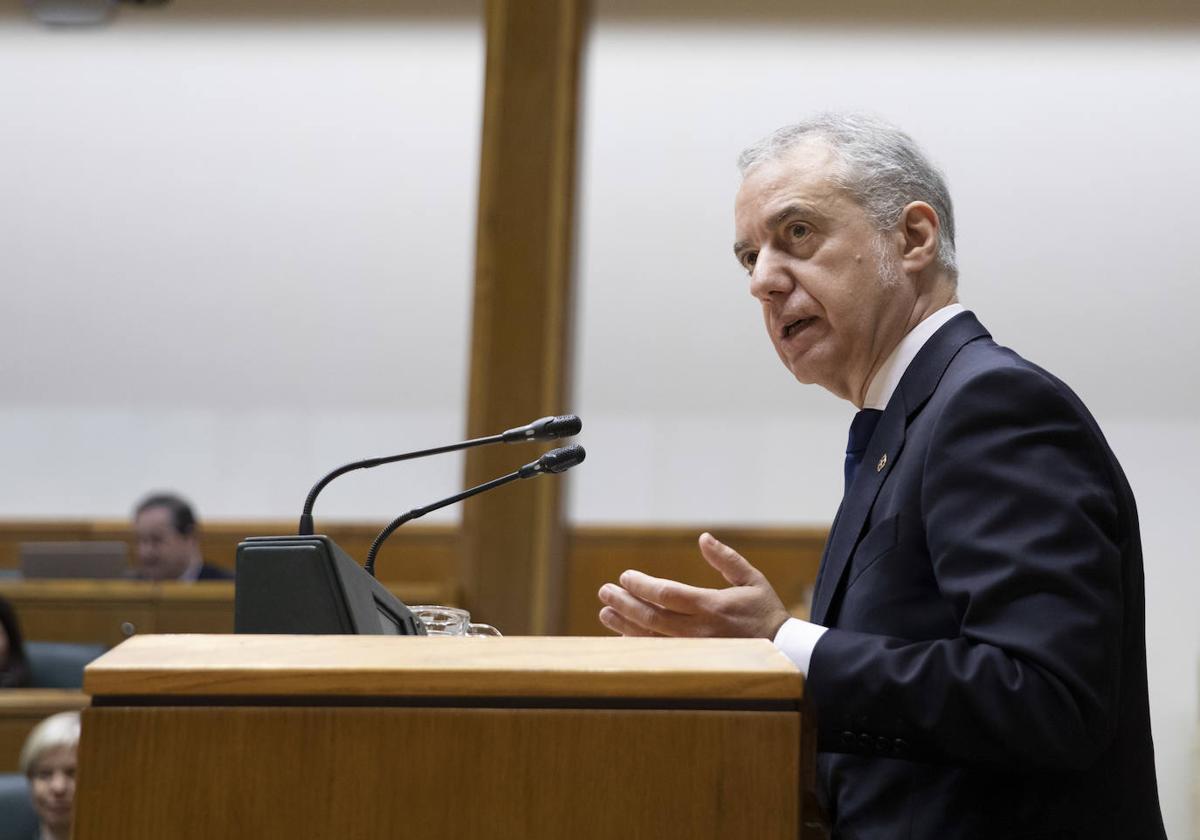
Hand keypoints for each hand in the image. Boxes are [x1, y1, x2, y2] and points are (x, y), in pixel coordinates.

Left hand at [597, 532, 790, 638]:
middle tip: (604, 592)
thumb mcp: (751, 579)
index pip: (667, 595)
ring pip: (651, 639)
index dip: (642, 586)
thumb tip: (703, 538)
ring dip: (624, 625)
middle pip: (651, 617)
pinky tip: (623, 635)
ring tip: (605, 613)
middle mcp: (699, 630)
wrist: (783, 652)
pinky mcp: (693, 662)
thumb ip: (726, 559)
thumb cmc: (765, 612)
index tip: (625, 577)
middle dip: (624, 604)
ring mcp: (694, 650)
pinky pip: (659, 655)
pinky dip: (639, 645)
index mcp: (712, 606)